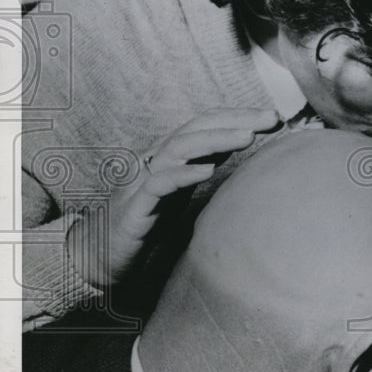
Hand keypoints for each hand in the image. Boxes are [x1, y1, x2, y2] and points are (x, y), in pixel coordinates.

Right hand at [66, 107, 278, 286]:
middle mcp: (156, 161)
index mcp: (169, 157)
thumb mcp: (181, 193)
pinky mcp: (135, 206)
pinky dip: (183, 174)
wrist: (99, 255)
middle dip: (234, 120)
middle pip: (196, 128)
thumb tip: (238, 150)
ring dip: (215, 139)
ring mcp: (143, 180)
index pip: (205, 126)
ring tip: (247, 137)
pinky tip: (207, 171)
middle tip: (270, 117)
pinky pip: (159, 184)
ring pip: (179, 148)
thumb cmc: (144, 222)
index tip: (272, 117)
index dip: (237, 117)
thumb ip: (202, 169)